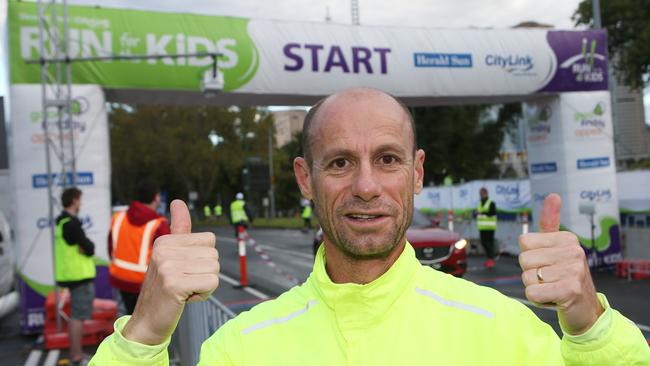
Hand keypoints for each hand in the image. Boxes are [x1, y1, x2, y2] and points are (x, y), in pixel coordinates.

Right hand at [123, 200, 219, 344]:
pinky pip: (211, 283)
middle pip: (214, 255)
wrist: (147, 321)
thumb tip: (179, 201)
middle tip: (185, 283)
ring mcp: (167, 266)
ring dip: (205, 284)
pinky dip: (204, 294)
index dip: (203, 259)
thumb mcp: (170, 255)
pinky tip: (185, 298)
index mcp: (165, 241)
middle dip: (205, 273)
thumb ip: (178, 229)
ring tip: (185, 290)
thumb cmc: (164, 288)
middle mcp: (164, 250)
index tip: (185, 270)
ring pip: (215, 269)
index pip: (210, 240)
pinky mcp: (174, 284)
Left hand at [518, 194, 602, 334]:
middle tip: (550, 279)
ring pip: (526, 277)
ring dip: (535, 287)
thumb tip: (553, 195)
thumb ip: (550, 223)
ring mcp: (573, 270)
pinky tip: (554, 299)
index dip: (530, 257)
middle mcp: (573, 251)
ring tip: (553, 288)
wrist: (585, 309)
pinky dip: (538, 299)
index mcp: (567, 238)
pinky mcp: (569, 290)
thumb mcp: (557, 247)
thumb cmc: (564, 276)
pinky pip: (532, 293)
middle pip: (523, 259)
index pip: (524, 241)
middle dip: (531, 273)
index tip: (547, 264)